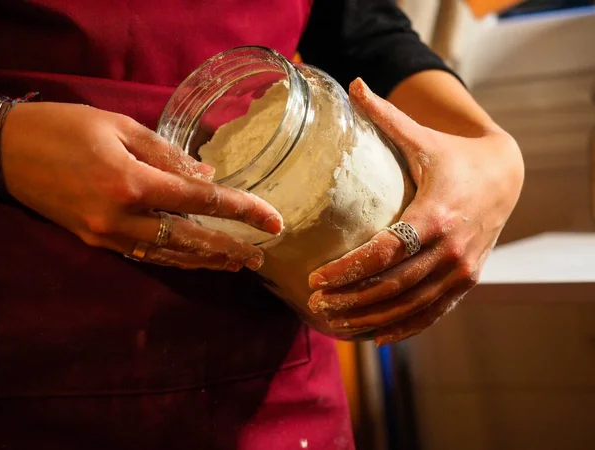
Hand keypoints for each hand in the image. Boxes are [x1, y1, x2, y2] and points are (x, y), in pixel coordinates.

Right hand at [1, 102, 282, 270]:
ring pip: (169, 255)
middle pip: (190, 239)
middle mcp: (122, 217)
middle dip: (229, 249)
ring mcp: (108, 235)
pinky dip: (176, 258)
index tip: (274, 221)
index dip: (242, 210)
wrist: (5, 151)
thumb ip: (169, 154)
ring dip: (206, 260)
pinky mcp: (97, 241)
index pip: (202, 200)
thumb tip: (208, 174)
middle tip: (260, 256)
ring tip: (236, 262)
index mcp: (132, 182)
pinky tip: (197, 259)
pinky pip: (146, 255)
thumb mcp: (121, 126)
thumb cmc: (64, 127)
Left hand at [307, 78, 523, 344]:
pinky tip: (378, 336)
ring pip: (412, 305)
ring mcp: (462, 270)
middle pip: (394, 285)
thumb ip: (387, 117)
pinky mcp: (467, 281)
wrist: (505, 176)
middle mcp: (450, 248)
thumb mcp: (424, 138)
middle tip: (317, 305)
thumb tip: (353, 83)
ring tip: (336, 323)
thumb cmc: (455, 157)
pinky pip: (434, 313)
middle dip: (352, 299)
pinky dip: (406, 327)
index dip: (349, 269)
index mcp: (434, 214)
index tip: (316, 278)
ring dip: (372, 319)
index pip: (386, 251)